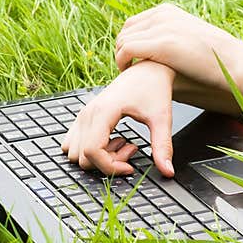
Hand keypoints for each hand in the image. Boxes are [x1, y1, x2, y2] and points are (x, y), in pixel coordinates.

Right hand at [61, 60, 176, 176]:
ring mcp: (83, 115)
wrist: (147, 71)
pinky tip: (111, 141)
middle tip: (130, 150)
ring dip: (98, 157)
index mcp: (103, 112)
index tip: (130, 167)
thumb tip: (168, 171)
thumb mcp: (162, 118)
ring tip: (122, 144)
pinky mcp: (84, 117)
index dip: (110, 167)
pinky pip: (74, 144)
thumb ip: (163, 146)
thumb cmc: (153, 88)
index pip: (92, 152)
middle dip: (107, 162)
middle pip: (83, 157)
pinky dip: (90, 150)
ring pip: (76, 153)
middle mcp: (88, 113)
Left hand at [114, 3, 242, 89]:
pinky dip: (121, 62)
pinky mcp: (162, 43)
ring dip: (120, 58)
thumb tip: (152, 59)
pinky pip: (126, 49)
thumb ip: (168, 44)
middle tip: (127, 70)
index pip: (133, 24)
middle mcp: (162, 15)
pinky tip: (126, 73)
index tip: (130, 62)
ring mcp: (162, 27)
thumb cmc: (216, 61)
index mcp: (168, 12)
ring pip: (123, 40)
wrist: (236, 64)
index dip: (128, 43)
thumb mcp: (188, 43)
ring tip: (128, 75)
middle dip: (122, 50)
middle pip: (125, 31)